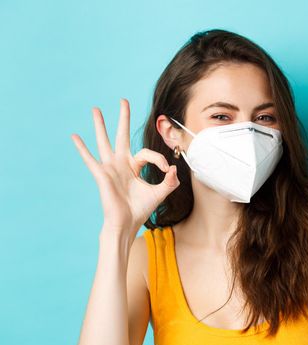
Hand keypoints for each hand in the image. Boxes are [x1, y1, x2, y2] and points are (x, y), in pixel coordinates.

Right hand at [71, 98, 179, 236]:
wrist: (127, 223)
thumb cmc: (140, 210)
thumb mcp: (160, 193)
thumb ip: (170, 182)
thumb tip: (175, 169)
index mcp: (133, 166)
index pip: (147, 153)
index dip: (159, 160)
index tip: (167, 171)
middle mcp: (120, 164)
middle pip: (122, 136)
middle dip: (123, 118)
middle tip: (124, 100)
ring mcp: (110, 168)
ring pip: (105, 142)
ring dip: (101, 125)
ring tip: (96, 109)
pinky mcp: (102, 175)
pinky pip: (90, 160)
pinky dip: (82, 149)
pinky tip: (74, 136)